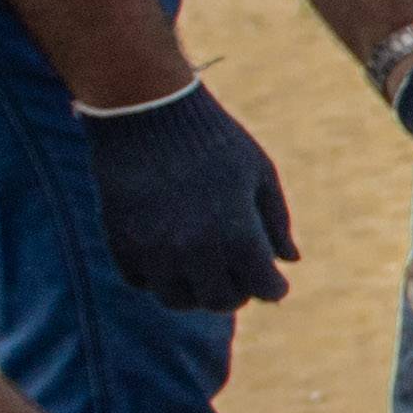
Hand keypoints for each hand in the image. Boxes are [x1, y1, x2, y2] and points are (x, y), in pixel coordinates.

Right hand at [77, 76, 293, 309]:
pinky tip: (169, 256)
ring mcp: (155, 252)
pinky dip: (158, 276)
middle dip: (236, 292)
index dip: (274, 288)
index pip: (264, 289)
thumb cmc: (212, 138)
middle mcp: (196, 252)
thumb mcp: (259, 172)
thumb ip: (276, 221)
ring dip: (195, 291)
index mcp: (238, 235)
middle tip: (239, 277)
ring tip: (202, 271)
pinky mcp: (122, 245)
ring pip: (178, 300)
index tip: (275, 283)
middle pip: (221, 302)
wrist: (145, 111)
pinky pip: (142, 281)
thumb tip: (290, 260)